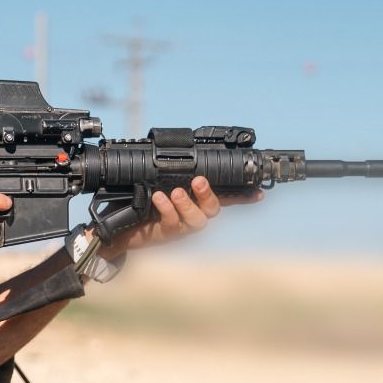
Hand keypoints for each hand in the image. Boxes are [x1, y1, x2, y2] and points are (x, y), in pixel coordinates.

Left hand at [99, 176, 260, 258]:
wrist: (123, 227)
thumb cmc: (144, 203)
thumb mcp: (159, 183)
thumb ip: (173, 172)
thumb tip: (178, 148)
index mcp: (196, 202)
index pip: (224, 198)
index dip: (243, 196)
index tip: (258, 193)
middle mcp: (194, 216)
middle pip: (213, 209)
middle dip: (209, 194)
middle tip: (198, 180)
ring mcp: (182, 227)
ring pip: (197, 220)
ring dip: (188, 204)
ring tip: (176, 192)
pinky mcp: (167, 234)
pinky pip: (172, 223)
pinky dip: (167, 209)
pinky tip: (158, 198)